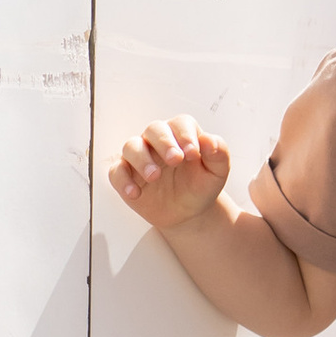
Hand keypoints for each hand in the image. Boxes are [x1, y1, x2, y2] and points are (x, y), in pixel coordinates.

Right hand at [109, 117, 230, 230]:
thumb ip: (219, 153)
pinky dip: (123, 181)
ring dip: (142, 159)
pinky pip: (116, 172)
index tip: (193, 154)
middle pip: (154, 129)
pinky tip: (135, 193)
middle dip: (164, 143)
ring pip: (131, 146)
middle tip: (175, 160)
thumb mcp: (217, 172)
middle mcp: (158, 141)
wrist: (189, 212)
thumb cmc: (202, 185)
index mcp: (181, 135)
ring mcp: (140, 157)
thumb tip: (210, 141)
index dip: (186, 136)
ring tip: (155, 176)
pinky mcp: (126, 175)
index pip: (180, 124)